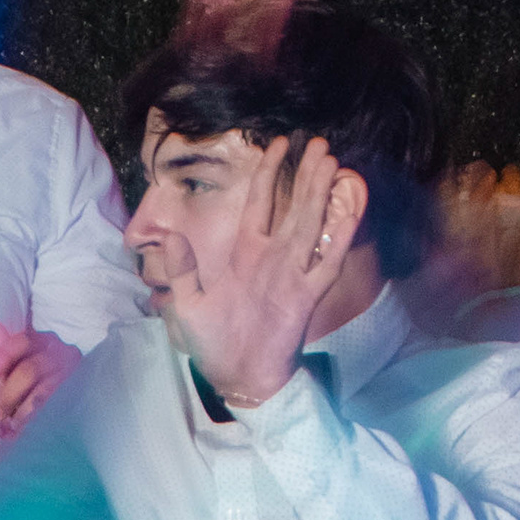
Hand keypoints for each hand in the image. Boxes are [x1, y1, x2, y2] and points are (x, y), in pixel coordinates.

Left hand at [0, 316, 81, 438]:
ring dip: (21, 412)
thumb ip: (0, 347)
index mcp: (44, 341)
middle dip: (9, 394)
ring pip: (42, 392)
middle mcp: (63, 354)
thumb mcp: (14, 366)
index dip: (3, 356)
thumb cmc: (30, 385)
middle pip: (30, 370)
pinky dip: (35, 420)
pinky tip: (23, 430)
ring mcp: (73, 375)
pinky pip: (54, 408)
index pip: (23, 342)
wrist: (64, 408)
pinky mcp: (79, 395)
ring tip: (10, 427)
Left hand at [151, 132, 365, 410]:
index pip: (259, 202)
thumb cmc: (213, 342)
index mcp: (244, 253)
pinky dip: (341, 233)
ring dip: (323, 193)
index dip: (268, 173)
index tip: (278, 144)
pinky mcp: (307, 295)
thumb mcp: (188, 304)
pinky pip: (328, 259)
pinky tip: (351, 206)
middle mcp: (273, 257)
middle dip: (305, 174)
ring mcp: (293, 273)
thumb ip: (182, 269)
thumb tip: (168, 237)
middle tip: (318, 142)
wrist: (237, 377)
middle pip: (293, 206)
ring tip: (333, 161)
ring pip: (313, 224)